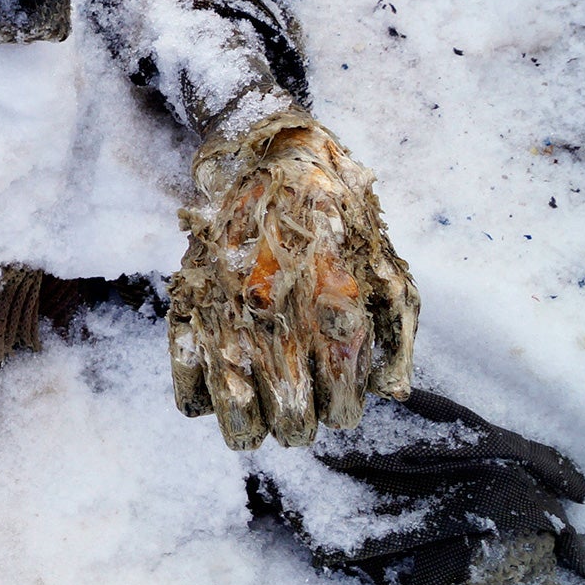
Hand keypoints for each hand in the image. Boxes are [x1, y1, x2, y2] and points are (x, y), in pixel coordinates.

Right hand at [169, 112, 416, 447]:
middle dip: (301, 424)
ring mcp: (231, 318)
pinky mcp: (190, 308)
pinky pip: (188, 386)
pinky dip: (202, 402)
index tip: (339, 397)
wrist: (269, 158)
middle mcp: (281, 325)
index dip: (342, 412)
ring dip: (254, 427)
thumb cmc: (339, 216)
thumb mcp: (389, 271)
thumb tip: (389, 393)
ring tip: (263, 414)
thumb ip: (396, 338)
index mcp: (334, 316)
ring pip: (238, 418)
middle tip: (302, 406)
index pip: (341, 409)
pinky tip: (221, 388)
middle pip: (292, 424)